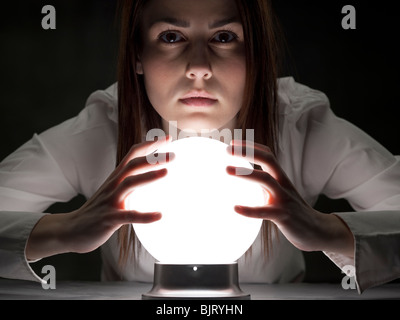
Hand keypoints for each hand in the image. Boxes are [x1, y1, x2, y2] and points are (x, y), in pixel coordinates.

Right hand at [26, 136, 173, 259]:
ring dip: (148, 177)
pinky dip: (144, 216)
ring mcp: (110, 201)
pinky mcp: (108, 219)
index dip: (149, 145)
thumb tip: (149, 178)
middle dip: (152, 158)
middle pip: (132, 165)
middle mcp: (112, 185)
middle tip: (173, 155)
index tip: (167, 139)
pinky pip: (128, 216)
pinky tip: (160, 215)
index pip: (132, 155)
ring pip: (129, 184)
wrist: (70, 230)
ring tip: (167, 173)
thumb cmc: (97, 211)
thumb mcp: (113, 192)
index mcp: (115, 178)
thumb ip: (129, 184)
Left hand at [226, 140, 353, 256]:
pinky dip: (249, 210)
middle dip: (248, 152)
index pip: (267, 155)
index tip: (232, 143)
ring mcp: (284, 199)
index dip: (251, 146)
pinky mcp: (284, 216)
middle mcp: (283, 184)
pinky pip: (265, 211)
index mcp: (281, 178)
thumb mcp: (279, 193)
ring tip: (226, 170)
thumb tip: (244, 179)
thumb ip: (265, 185)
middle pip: (267, 160)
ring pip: (266, 180)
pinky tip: (235, 208)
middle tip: (227, 149)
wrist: (316, 231)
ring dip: (246, 173)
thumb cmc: (292, 211)